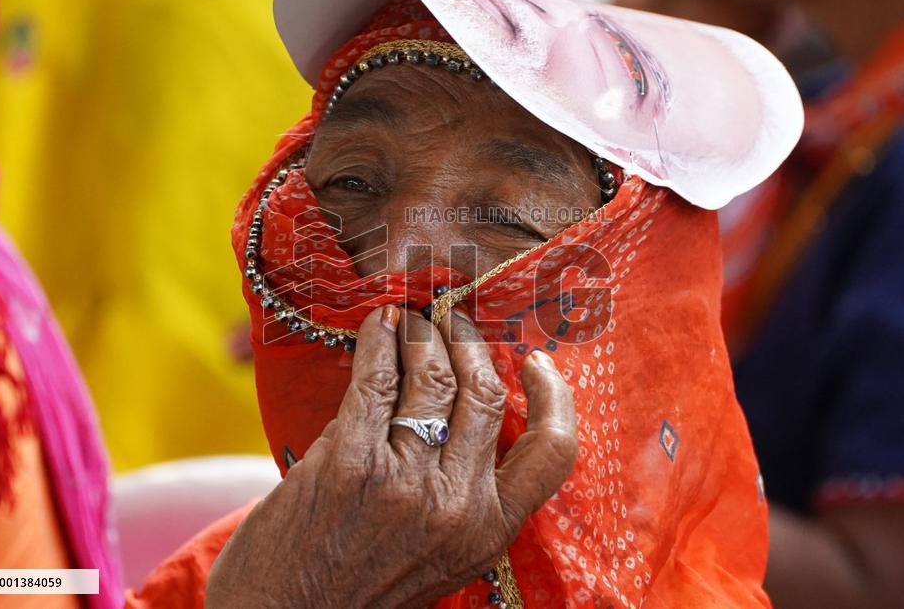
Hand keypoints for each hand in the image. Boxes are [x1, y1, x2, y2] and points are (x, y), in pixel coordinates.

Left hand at [205, 305, 577, 608]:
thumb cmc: (360, 589)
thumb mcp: (441, 558)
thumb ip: (464, 494)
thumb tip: (467, 406)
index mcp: (488, 531)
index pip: (552, 451)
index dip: (553, 396)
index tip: (535, 361)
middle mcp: (456, 504)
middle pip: (482, 393)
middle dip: (468, 343)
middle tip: (452, 321)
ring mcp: (403, 481)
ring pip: (431, 377)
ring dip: (421, 335)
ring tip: (410, 320)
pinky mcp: (350, 461)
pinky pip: (375, 379)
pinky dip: (379, 341)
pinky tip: (377, 326)